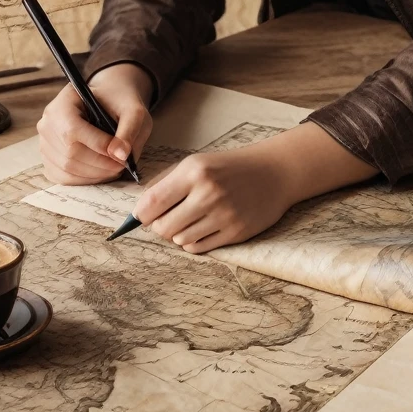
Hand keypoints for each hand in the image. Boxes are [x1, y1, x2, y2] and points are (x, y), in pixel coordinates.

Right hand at [37, 62, 153, 185]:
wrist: (108, 100)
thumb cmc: (119, 103)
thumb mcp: (132, 109)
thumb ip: (129, 130)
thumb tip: (121, 156)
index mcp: (63, 103)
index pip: (73, 130)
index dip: (99, 147)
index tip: (122, 154)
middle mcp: (47, 123)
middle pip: (69, 154)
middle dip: (100, 165)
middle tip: (122, 166)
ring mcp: (44, 142)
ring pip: (67, 169)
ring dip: (95, 175)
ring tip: (115, 169)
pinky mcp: (48, 159)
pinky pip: (63, 177)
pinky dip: (85, 180)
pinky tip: (102, 172)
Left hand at [134, 121, 378, 253]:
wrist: (274, 172)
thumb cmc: (230, 167)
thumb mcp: (197, 163)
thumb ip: (167, 183)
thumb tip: (138, 210)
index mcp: (194, 171)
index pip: (151, 203)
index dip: (141, 215)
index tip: (141, 216)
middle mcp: (208, 193)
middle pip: (163, 227)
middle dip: (159, 226)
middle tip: (168, 219)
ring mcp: (223, 214)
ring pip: (180, 240)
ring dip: (179, 234)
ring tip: (191, 220)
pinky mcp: (236, 232)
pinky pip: (199, 248)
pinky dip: (193, 242)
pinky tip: (202, 228)